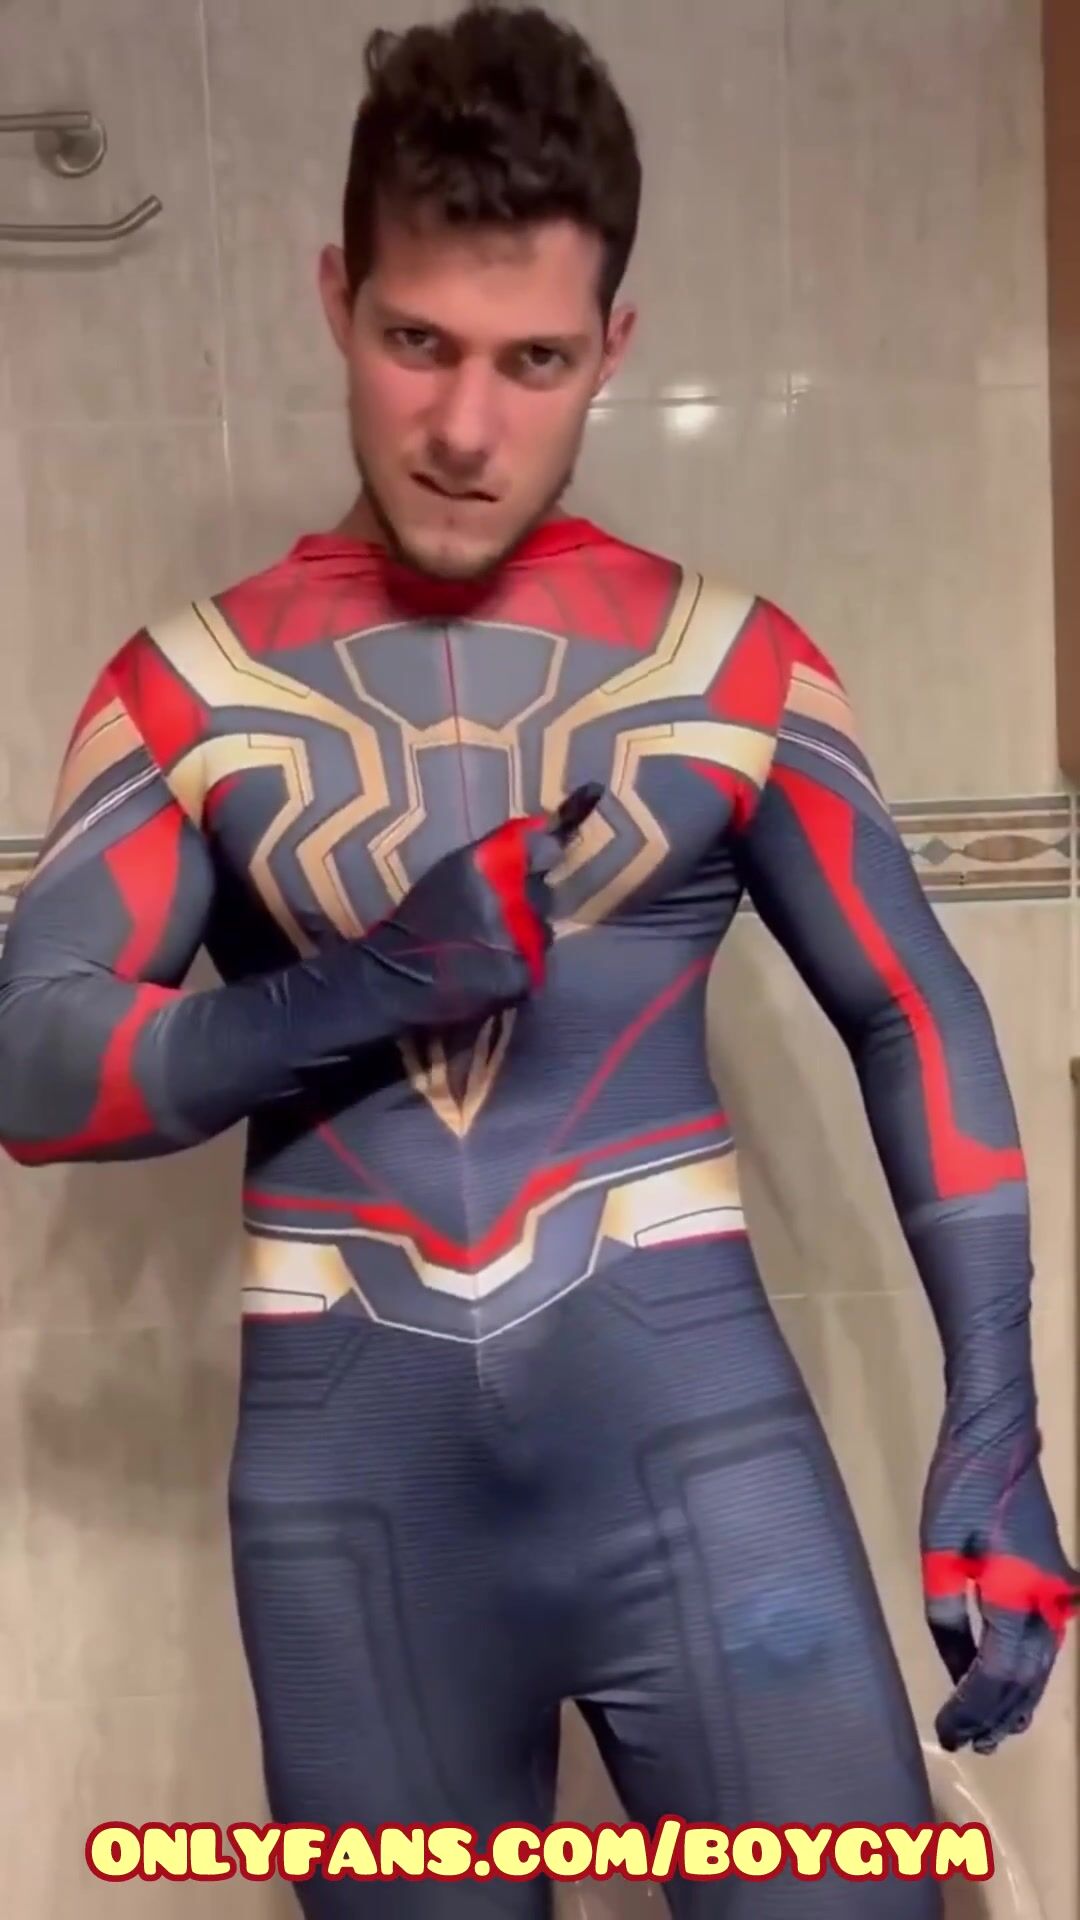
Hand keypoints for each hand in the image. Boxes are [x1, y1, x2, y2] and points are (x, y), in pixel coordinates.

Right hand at [364, 783, 603, 1031]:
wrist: (394, 979)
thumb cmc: (418, 919)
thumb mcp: (451, 869)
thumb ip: (497, 851)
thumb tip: (549, 827)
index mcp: (490, 864)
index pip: (546, 846)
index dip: (551, 846)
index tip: (561, 839)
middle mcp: (513, 896)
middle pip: (544, 895)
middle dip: (526, 904)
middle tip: (493, 920)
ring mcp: (521, 938)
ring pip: (541, 931)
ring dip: (522, 937)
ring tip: (486, 949)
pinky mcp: (524, 974)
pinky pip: (534, 963)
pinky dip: (517, 966)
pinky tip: (489, 970)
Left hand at [921, 1424, 1077, 1754]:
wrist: (999, 1435)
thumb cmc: (962, 1488)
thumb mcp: (939, 1552)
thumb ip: (946, 1614)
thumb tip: (955, 1665)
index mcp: (1018, 1597)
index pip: (997, 1674)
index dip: (973, 1707)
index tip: (949, 1731)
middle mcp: (1049, 1602)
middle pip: (1027, 1678)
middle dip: (998, 1714)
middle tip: (972, 1745)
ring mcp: (1058, 1589)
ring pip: (1043, 1663)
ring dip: (1019, 1699)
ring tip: (996, 1731)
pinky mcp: (1056, 1576)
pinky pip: (1048, 1641)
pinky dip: (1031, 1670)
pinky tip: (1016, 1685)